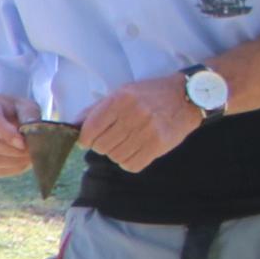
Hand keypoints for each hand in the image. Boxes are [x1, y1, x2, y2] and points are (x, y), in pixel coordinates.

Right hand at [0, 90, 34, 177]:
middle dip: (15, 150)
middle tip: (34, 150)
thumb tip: (34, 134)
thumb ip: (29, 115)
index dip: (7, 134)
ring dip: (15, 161)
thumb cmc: (11, 109)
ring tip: (31, 156)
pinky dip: (14, 168)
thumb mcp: (22, 104)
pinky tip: (25, 161)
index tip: (23, 142)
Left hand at [79, 71, 205, 173]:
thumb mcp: (122, 92)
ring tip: (126, 143)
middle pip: (101, 146)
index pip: (90, 129)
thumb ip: (96, 109)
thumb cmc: (150, 95)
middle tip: (111, 140)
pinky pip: (132, 165)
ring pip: (115, 157)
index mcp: (120, 99)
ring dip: (116, 154)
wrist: (185, 97)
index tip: (88, 140)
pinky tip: (135, 150)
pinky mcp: (158, 145)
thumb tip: (74, 124)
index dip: (85, 139)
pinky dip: (129, 162)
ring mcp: (147, 131)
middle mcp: (133, 114)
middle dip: (101, 146)